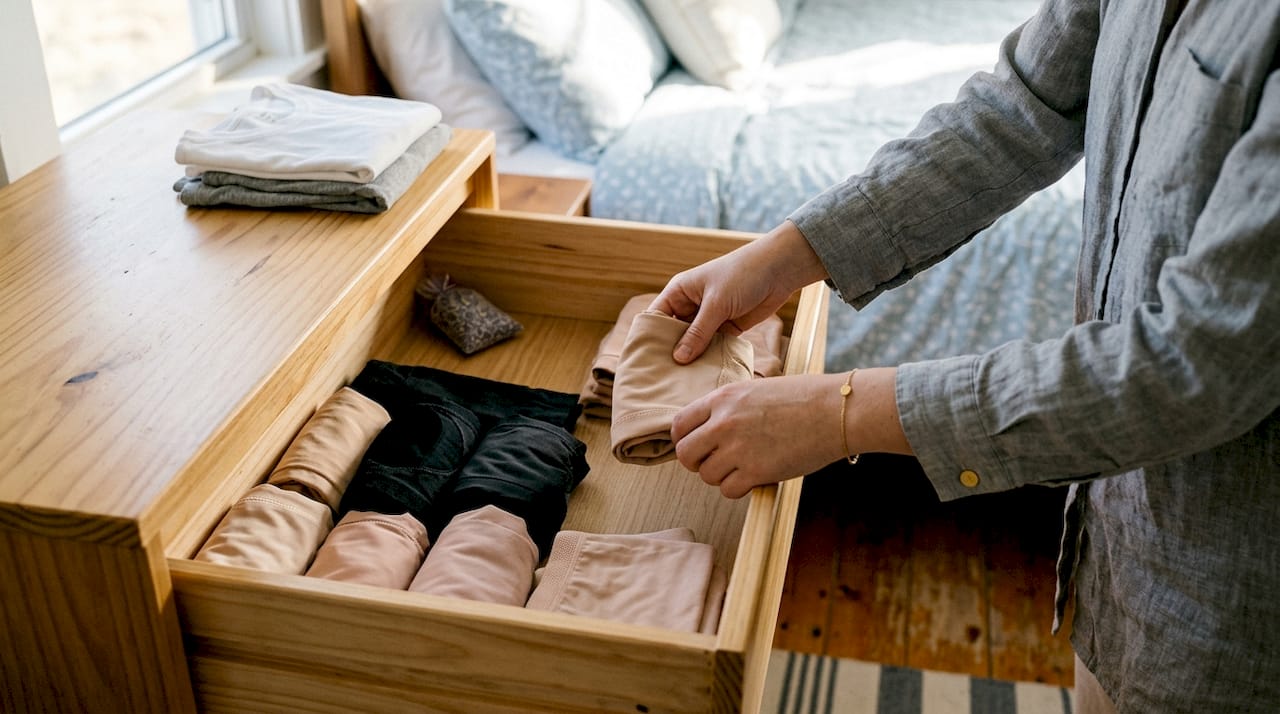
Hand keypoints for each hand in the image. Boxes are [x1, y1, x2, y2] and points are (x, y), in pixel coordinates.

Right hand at [649, 220, 826, 363]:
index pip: (656, 317)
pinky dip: (711, 358)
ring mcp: (709, 317)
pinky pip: (713, 346)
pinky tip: (706, 375)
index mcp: (680, 292)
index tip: (645, 361)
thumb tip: (678, 358)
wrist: (779, 270)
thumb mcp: (716, 303)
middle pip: (674, 334)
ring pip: (695, 343)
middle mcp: (691, 305)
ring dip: (693, 358)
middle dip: (672, 353)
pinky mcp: (728, 327)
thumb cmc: (742, 275)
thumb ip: (698, 332)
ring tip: (683, 381)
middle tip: (664, 378)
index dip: (649, 337)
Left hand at [671, 374, 847, 497]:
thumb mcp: (756, 390)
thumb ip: (729, 408)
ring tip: (743, 467)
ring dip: (721, 476)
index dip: (684, 440)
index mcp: (723, 398)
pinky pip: (728, 490)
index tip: (696, 446)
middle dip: (696, 462)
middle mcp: (724, 423)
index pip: (680, 425)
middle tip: (715, 462)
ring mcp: (738, 448)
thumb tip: (709, 429)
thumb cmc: (803, 397)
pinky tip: (756, 477)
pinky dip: (739, 488)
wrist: (835, 411)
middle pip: (685, 454)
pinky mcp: (756, 471)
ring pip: (706, 476)